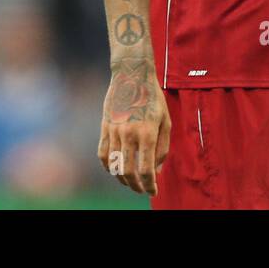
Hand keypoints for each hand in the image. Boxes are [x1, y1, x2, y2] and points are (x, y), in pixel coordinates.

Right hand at [98, 58, 170, 195]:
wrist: (131, 75)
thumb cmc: (153, 98)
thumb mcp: (165, 121)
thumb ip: (162, 148)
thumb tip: (157, 170)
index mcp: (147, 133)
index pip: (146, 169)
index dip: (150, 185)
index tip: (153, 191)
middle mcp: (129, 134)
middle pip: (128, 172)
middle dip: (136, 186)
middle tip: (142, 190)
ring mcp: (114, 131)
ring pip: (114, 165)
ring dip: (122, 179)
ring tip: (130, 183)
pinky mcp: (104, 127)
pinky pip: (103, 154)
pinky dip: (108, 166)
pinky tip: (115, 170)